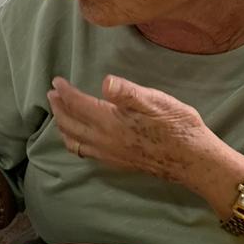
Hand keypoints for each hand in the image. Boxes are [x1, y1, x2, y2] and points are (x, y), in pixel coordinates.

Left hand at [48, 74, 216, 186]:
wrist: (192, 160)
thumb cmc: (178, 126)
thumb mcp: (157, 101)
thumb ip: (128, 92)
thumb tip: (105, 82)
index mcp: (111, 121)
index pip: (78, 105)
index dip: (65, 92)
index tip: (56, 81)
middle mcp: (105, 140)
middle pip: (70, 124)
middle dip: (58, 108)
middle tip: (52, 95)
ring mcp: (110, 154)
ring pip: (74, 142)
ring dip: (62, 126)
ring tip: (59, 115)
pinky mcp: (117, 162)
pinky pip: (85, 153)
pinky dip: (74, 142)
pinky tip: (79, 138)